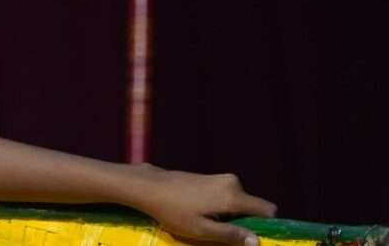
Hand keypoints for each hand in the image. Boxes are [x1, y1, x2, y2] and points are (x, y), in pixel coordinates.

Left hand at [132, 164, 276, 245]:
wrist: (149, 186)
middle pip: (253, 207)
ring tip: (208, 223)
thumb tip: (257, 242)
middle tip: (223, 234)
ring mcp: (220, 178)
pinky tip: (201, 212)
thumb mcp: (202, 230)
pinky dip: (222, 207)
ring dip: (230, 215)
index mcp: (233, 196)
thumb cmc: (174, 211)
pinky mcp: (210, 177)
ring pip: (239, 202)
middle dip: (244, 222)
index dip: (266, 226)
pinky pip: (227, 196)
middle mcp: (232, 183)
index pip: (268, 210)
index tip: (252, 238)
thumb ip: (231, 235)